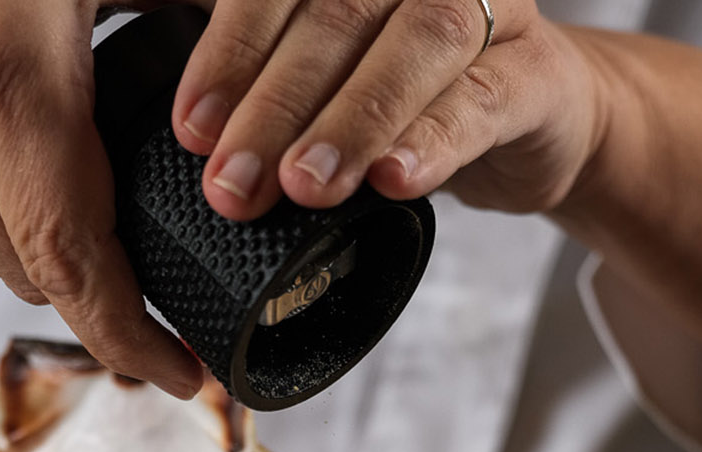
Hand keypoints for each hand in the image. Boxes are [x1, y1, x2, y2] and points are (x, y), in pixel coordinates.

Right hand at [0, 0, 203, 397]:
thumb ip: (195, 14)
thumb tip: (274, 87)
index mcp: (7, 75)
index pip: (74, 259)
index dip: (131, 337)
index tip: (185, 373)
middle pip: (34, 272)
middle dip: (102, 293)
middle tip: (163, 296)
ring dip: (46, 253)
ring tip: (101, 221)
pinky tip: (31, 170)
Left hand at [171, 0, 610, 218]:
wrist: (534, 115)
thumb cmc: (410, 91)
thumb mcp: (325, 73)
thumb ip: (257, 72)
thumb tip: (165, 100)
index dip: (230, 55)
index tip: (192, 130)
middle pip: (338, 15)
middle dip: (274, 106)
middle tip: (233, 184)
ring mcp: (490, 9)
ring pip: (415, 45)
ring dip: (351, 121)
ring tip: (305, 185)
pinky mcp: (536, 74)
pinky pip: (482, 99)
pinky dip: (433, 140)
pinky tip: (393, 180)